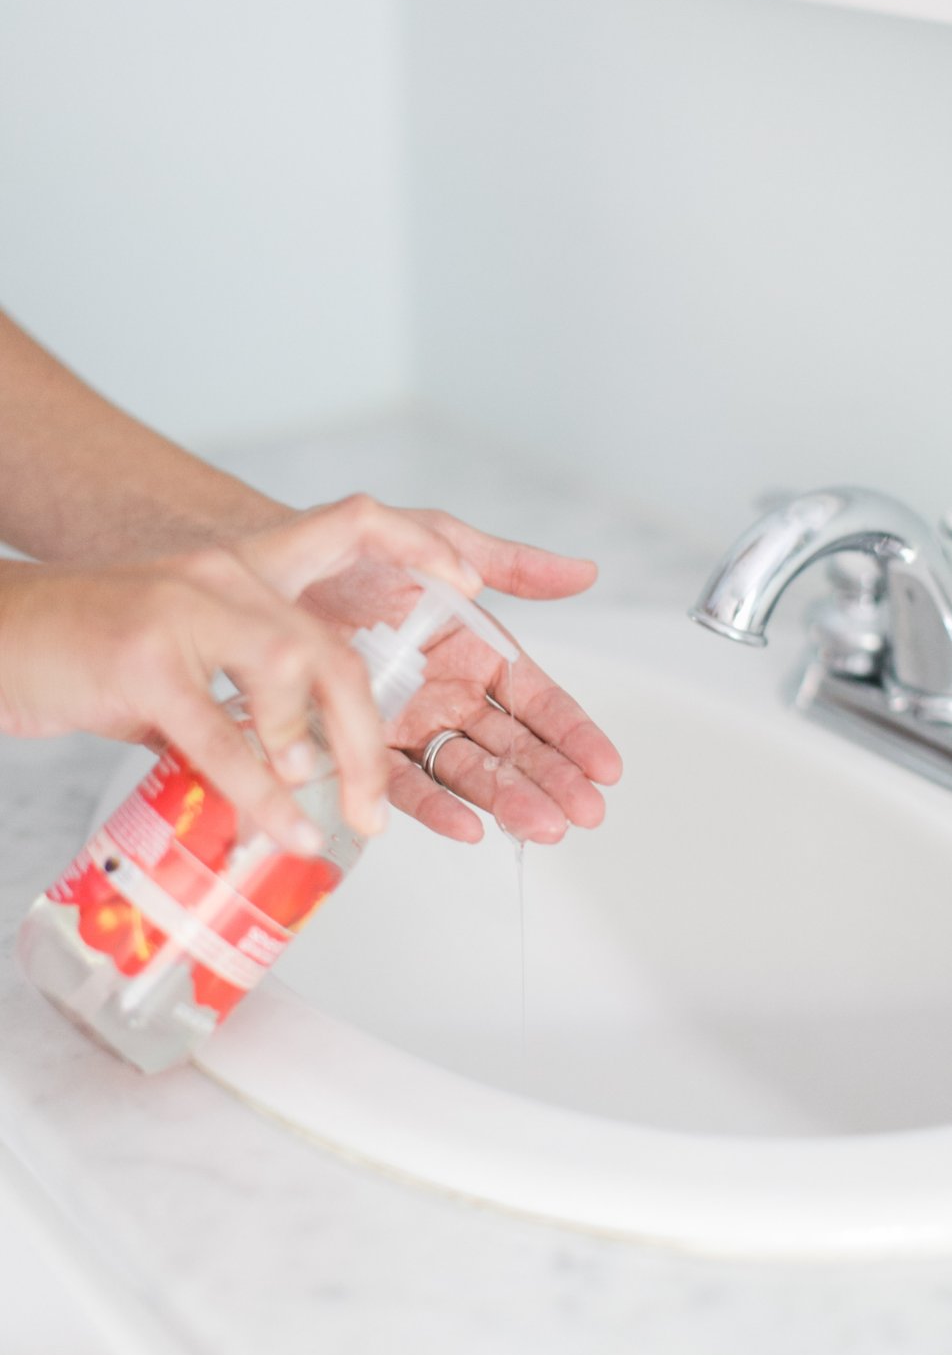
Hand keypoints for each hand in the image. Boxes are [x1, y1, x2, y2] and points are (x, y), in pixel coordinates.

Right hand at [0, 497, 482, 849]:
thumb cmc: (76, 652)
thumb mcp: (174, 663)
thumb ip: (234, 700)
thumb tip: (285, 769)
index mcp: (241, 567)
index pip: (352, 525)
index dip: (420, 545)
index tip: (472, 582)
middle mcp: (224, 574)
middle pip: (333, 643)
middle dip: (371, 732)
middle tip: (381, 805)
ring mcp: (185, 609)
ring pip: (294, 672)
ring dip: (332, 755)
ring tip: (344, 819)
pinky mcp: (143, 658)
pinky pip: (223, 735)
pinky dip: (264, 790)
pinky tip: (289, 828)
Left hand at [291, 506, 623, 844]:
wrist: (274, 566)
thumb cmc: (358, 552)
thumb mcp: (443, 543)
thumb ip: (514, 565)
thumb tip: (585, 572)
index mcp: (478, 651)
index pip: (538, 701)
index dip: (573, 733)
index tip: (606, 766)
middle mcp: (450, 694)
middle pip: (513, 746)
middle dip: (553, 780)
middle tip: (586, 812)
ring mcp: (410, 724)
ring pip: (468, 771)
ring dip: (508, 800)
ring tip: (543, 827)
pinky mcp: (364, 745)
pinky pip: (404, 781)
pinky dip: (435, 806)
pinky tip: (468, 827)